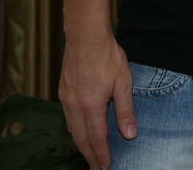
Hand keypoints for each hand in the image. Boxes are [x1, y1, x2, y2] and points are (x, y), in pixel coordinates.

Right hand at [59, 33, 135, 169]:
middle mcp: (74, 106)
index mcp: (91, 105)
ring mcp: (66, 99)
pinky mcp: (62, 92)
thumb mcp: (124, 83)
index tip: (105, 167)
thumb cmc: (108, 57)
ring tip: (88, 154)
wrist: (86, 36)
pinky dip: (74, 129)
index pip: (97, 138)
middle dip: (89, 155)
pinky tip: (80, 130)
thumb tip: (130, 134)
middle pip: (80, 138)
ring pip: (71, 129)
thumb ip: (126, 110)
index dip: (101, 154)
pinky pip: (67, 117)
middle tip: (96, 168)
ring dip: (80, 144)